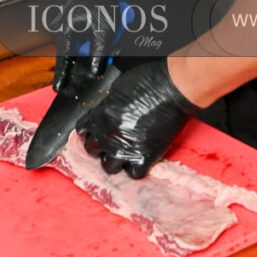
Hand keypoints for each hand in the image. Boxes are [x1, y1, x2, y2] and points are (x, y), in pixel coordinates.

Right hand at [53, 0, 116, 91]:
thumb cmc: (99, 4)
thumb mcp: (103, 32)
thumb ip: (98, 55)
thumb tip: (95, 73)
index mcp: (65, 34)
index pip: (63, 61)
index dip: (61, 77)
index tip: (58, 90)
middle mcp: (63, 31)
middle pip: (76, 54)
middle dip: (92, 55)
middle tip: (109, 48)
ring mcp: (67, 26)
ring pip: (83, 45)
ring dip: (97, 44)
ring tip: (109, 31)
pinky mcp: (74, 23)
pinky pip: (85, 37)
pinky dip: (96, 37)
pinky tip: (104, 27)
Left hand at [76, 58, 198, 177]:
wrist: (173, 90)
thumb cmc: (150, 83)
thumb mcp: (117, 87)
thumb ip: (108, 105)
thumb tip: (109, 111)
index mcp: (100, 116)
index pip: (83, 130)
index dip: (91, 130)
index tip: (97, 131)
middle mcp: (108, 135)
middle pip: (92, 150)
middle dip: (100, 146)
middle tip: (111, 142)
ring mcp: (125, 149)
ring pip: (108, 167)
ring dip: (115, 161)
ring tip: (124, 154)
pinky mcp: (144, 157)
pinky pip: (134, 174)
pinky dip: (137, 169)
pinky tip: (140, 159)